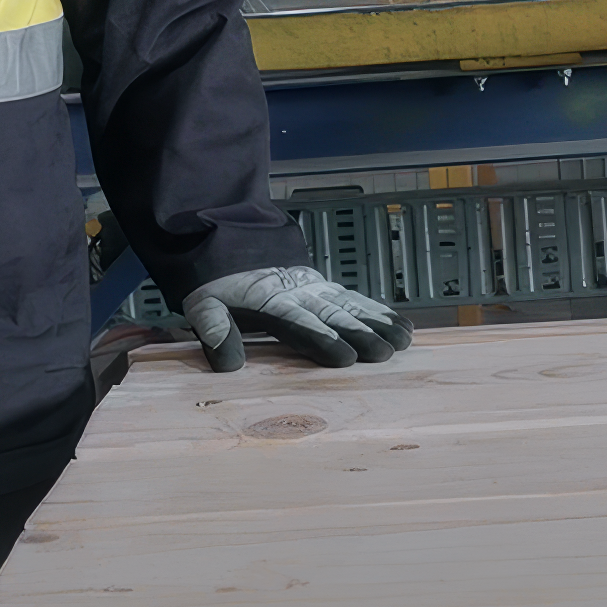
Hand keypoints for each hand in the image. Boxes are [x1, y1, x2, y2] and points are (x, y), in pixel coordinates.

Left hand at [177, 266, 412, 372]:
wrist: (229, 242)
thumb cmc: (219, 283)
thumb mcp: (204, 305)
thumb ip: (214, 330)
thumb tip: (228, 364)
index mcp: (270, 301)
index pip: (299, 323)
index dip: (322, 339)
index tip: (345, 357)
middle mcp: (300, 294)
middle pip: (334, 315)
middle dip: (361, 334)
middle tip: (385, 352)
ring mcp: (317, 288)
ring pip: (352, 305)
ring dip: (378, 323)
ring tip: (403, 340)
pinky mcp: (326, 286)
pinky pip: (357, 298)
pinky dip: (380, 311)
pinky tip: (400, 324)